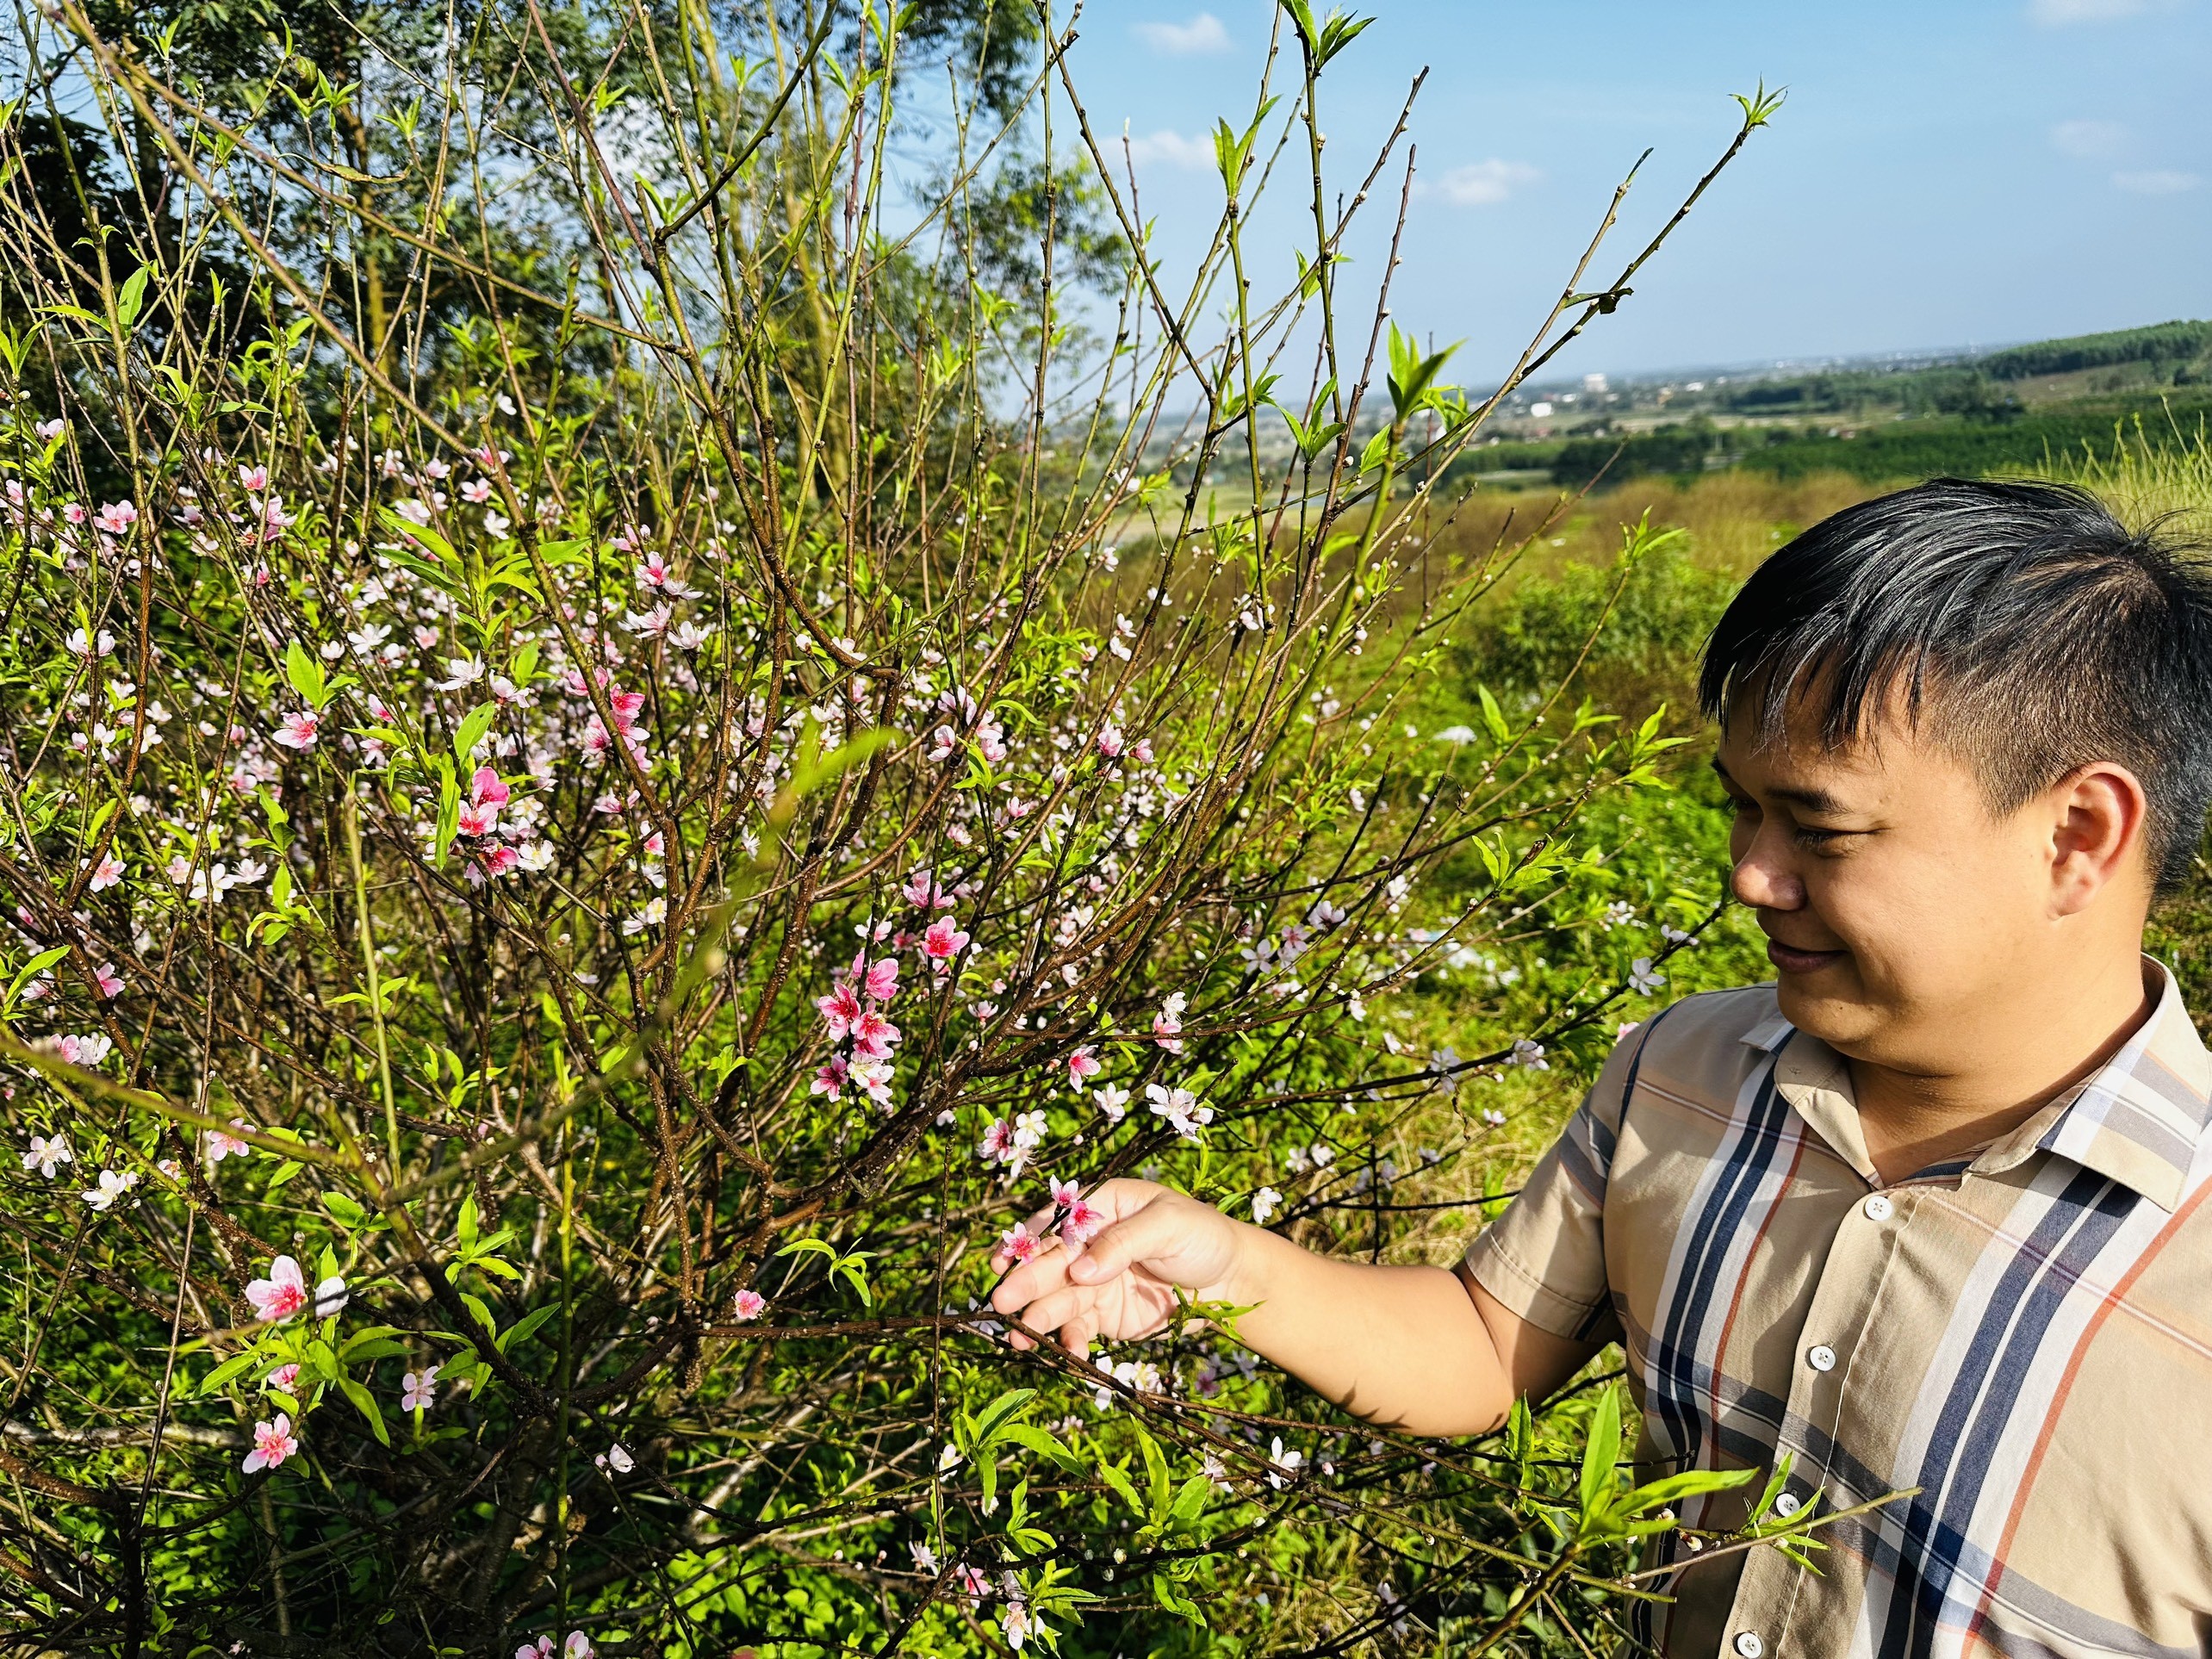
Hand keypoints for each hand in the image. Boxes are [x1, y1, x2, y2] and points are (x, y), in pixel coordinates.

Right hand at [988, 1178, 1245, 1355]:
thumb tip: (1079, 1270)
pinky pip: (1079, 1328)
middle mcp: (1090, 1245)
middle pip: (1050, 1263)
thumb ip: (1123, 1243)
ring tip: (1019, 1337)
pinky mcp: (1104, 1315)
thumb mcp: (1168, 1226)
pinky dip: (1070, 1340)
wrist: (1231, 1282)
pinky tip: (1068, 1351)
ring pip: (1056, 1299)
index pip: (1058, 1222)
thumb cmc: (1203, 1236)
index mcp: (1103, 1207)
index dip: (1028, 1240)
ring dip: (1037, 1317)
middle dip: (1024, 1283)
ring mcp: (1094, 1282)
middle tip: (1001, 1302)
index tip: (1004, 1259)